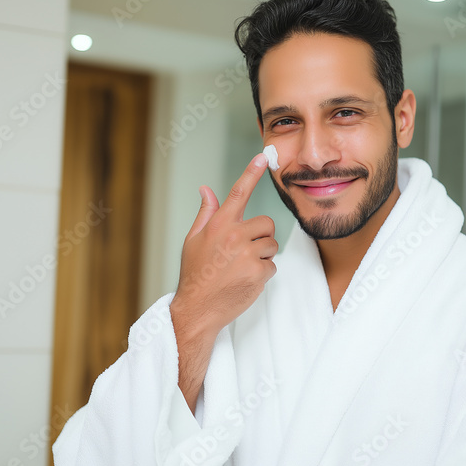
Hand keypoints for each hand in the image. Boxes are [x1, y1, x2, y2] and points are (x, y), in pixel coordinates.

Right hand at [171, 152, 277, 337]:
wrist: (198, 309)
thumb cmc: (195, 274)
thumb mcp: (193, 240)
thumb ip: (206, 214)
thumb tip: (206, 189)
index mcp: (218, 225)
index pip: (238, 193)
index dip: (251, 172)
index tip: (262, 156)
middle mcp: (234, 235)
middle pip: (266, 223)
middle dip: (260, 236)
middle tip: (243, 252)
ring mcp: (247, 254)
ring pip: (270, 245)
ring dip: (262, 256)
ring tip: (241, 268)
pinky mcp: (258, 272)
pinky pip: (272, 265)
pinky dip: (263, 274)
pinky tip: (245, 280)